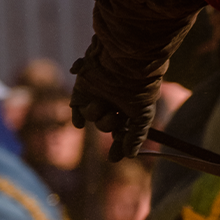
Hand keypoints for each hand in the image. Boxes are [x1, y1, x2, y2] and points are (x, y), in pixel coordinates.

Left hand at [69, 42, 158, 160]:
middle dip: (108, 125)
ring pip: (92, 117)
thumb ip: (135, 136)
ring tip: (101, 104)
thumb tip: (130, 156)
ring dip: (96, 116)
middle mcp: (113, 100)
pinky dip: (77, 116)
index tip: (112, 159)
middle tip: (113, 117)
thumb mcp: (143, 115)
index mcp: (129, 106)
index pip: (122, 131)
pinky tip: (79, 123)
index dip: (117, 146)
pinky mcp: (82, 88)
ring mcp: (97, 94)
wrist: (125, 61)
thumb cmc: (139, 87)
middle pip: (106, 125)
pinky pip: (76, 108)